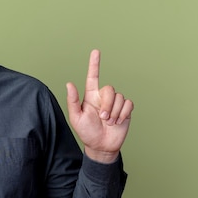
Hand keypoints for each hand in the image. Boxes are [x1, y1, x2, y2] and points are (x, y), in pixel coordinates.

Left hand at [66, 49, 133, 163]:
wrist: (101, 146)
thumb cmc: (86, 132)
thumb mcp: (76, 118)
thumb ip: (73, 101)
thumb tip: (69, 83)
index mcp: (90, 96)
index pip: (93, 77)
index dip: (94, 64)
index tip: (96, 51)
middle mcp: (103, 97)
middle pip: (110, 89)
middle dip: (108, 104)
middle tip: (103, 118)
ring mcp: (115, 103)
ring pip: (120, 97)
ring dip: (114, 112)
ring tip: (109, 122)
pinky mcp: (125, 110)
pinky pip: (128, 104)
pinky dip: (123, 114)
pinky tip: (118, 122)